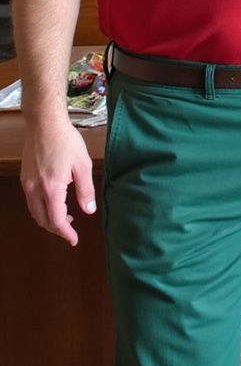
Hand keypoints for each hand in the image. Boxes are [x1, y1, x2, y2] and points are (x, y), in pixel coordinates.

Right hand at [21, 119, 95, 245]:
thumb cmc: (66, 141)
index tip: (74, 240)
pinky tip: (55, 202)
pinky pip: (32, 201)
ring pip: (35, 212)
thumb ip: (86, 190)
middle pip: (42, 220)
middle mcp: (35, 189)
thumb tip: (89, 211)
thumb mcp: (83, 165)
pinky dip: (42, 208)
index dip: (65, 233)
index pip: (55, 220)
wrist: (45, 125)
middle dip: (56, 229)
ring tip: (66, 218)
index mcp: (51, 187)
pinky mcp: (25, 178)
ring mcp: (27, 184)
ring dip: (48, 219)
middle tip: (71, 230)